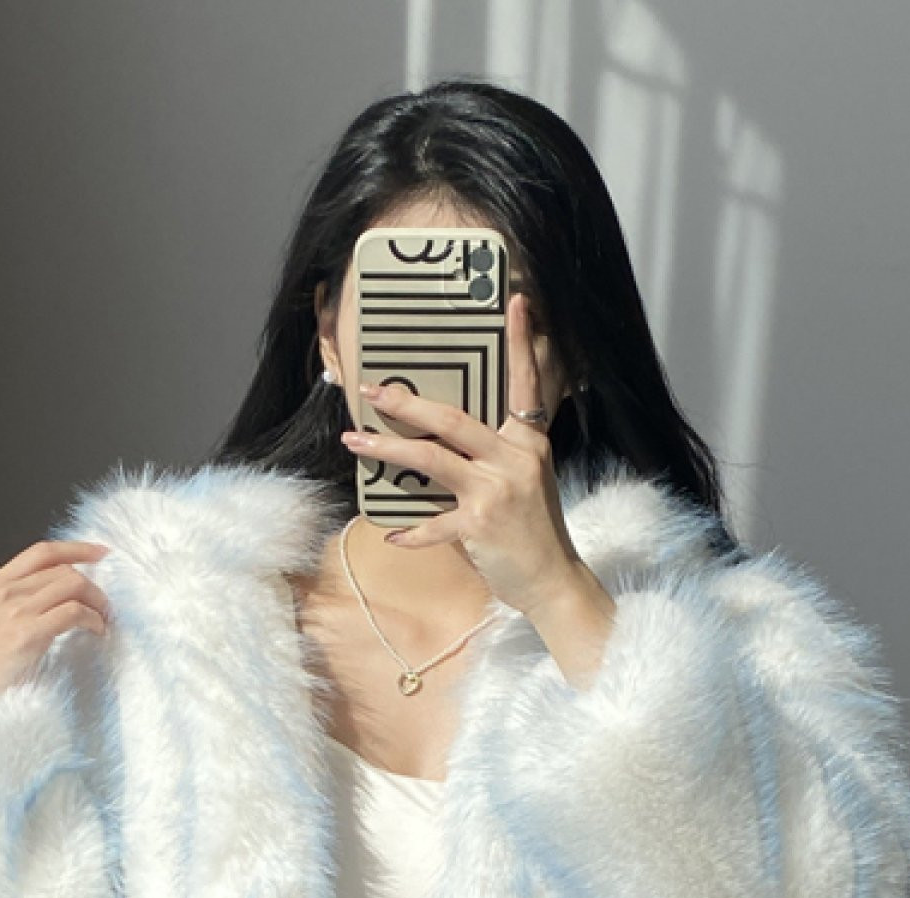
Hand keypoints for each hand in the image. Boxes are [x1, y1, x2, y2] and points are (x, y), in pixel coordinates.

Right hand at [0, 539, 110, 707]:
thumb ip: (18, 604)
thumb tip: (59, 594)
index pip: (41, 553)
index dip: (75, 549)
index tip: (100, 553)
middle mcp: (0, 592)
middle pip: (62, 569)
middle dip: (93, 585)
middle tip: (104, 605)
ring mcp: (12, 611)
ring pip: (72, 585)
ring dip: (96, 602)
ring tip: (102, 619)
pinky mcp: (25, 633)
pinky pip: (74, 612)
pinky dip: (93, 619)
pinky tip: (96, 631)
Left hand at [338, 291, 600, 620]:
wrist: (554, 580)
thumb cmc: (534, 531)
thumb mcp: (527, 481)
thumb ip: (495, 455)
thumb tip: (445, 439)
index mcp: (528, 442)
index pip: (525, 383)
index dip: (519, 344)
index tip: (515, 303)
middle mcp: (514, 459)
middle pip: (453, 419)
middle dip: (407, 403)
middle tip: (373, 391)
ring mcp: (497, 491)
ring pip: (432, 459)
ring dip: (388, 451)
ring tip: (355, 443)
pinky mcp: (481, 525)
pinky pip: (434, 524)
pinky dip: (410, 532)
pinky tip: (391, 533)